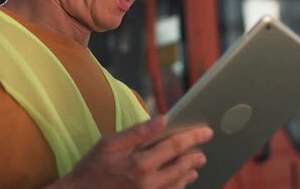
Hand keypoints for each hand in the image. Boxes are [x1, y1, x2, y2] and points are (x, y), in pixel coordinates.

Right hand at [51, 116, 212, 188]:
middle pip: (181, 167)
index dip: (193, 137)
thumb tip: (164, 118)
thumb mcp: (110, 143)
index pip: (175, 146)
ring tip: (195, 165)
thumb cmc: (92, 168)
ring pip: (177, 185)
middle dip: (195, 156)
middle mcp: (148, 183)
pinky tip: (180, 181)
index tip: (207, 131)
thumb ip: (139, 132)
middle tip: (203, 150)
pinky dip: (178, 187)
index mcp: (140, 164)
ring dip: (189, 173)